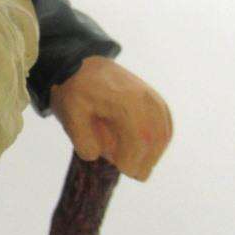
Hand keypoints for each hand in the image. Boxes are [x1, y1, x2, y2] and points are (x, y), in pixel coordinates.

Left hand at [51, 56, 171, 180]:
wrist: (81, 64)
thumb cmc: (75, 89)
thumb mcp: (70, 113)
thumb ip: (82, 139)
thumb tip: (96, 156)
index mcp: (126, 102)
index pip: (139, 140)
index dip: (132, 161)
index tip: (120, 169)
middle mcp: (145, 99)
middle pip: (155, 140)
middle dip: (143, 162)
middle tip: (128, 171)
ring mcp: (153, 98)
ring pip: (163, 134)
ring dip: (151, 153)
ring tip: (134, 162)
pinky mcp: (155, 99)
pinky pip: (165, 125)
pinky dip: (157, 141)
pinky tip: (143, 149)